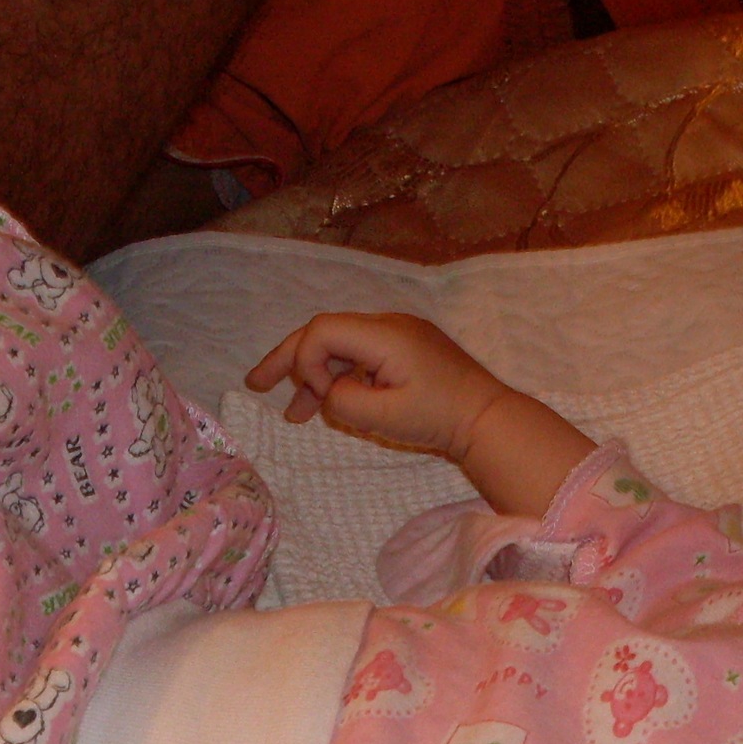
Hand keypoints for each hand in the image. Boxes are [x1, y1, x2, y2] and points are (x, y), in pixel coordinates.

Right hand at [245, 312, 508, 459]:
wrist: (487, 418)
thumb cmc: (440, 417)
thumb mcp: (385, 417)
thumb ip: (343, 400)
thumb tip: (326, 391)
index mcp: (383, 334)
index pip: (322, 331)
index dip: (306, 363)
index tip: (319, 399)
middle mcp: (388, 325)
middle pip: (324, 332)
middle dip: (289, 359)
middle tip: (255, 384)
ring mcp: (398, 336)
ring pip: (341, 347)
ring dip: (315, 376)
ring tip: (293, 415)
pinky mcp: (405, 351)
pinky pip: (362, 357)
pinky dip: (341, 379)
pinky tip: (330, 406)